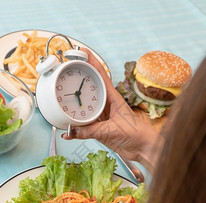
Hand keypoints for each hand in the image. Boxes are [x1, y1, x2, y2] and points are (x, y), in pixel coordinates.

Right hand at [62, 48, 163, 172]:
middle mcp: (107, 104)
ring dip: (75, 103)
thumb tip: (72, 130)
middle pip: (89, 87)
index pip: (101, 74)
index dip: (91, 61)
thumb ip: (91, 131)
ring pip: (85, 106)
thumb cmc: (136, 134)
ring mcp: (102, 116)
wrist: (143, 149)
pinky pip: (84, 125)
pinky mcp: (100, 128)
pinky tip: (68, 130)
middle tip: (64, 73)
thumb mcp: (112, 130)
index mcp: (113, 97)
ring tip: (62, 99)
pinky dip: (76, 127)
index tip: (80, 51)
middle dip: (78, 79)